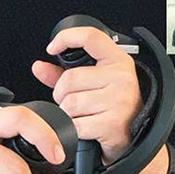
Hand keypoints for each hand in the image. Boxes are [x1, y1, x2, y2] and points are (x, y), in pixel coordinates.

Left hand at [35, 27, 142, 163]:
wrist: (135, 137)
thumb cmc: (113, 107)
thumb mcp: (94, 83)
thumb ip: (64, 73)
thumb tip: (39, 67)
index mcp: (118, 60)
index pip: (90, 37)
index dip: (66, 38)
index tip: (52, 48)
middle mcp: (121, 77)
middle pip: (70, 78)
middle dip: (62, 94)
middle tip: (72, 101)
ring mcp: (119, 100)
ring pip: (70, 103)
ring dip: (67, 113)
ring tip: (80, 115)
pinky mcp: (113, 122)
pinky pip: (76, 124)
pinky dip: (73, 129)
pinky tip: (83, 128)